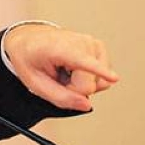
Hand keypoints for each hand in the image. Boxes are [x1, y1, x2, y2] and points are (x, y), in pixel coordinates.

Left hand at [4, 24, 118, 110]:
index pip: (82, 62)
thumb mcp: (35, 83)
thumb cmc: (30, 58)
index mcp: (60, 48)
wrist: (30, 40)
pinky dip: (88, 78)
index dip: (99, 71)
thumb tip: (86, 105)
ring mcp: (93, 44)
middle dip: (74, 89)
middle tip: (58, 77)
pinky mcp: (100, 49)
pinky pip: (103, 78)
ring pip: (100, 83)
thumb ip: (60, 98)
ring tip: (65, 71)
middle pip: (88, 86)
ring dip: (81, 84)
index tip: (113, 77)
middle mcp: (81, 42)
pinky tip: (74, 68)